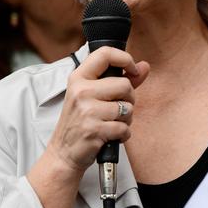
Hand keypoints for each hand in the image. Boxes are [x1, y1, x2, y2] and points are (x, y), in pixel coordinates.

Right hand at [46, 46, 149, 173]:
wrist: (63, 153)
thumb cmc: (80, 122)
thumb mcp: (94, 96)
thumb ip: (121, 79)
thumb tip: (145, 66)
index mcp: (79, 78)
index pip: (105, 53)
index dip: (125, 58)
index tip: (132, 70)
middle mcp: (81, 91)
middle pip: (124, 84)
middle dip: (129, 99)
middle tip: (116, 109)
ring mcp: (86, 110)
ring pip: (127, 107)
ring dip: (126, 119)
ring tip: (111, 123)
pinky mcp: (94, 130)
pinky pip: (124, 127)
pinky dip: (123, 134)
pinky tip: (110, 135)